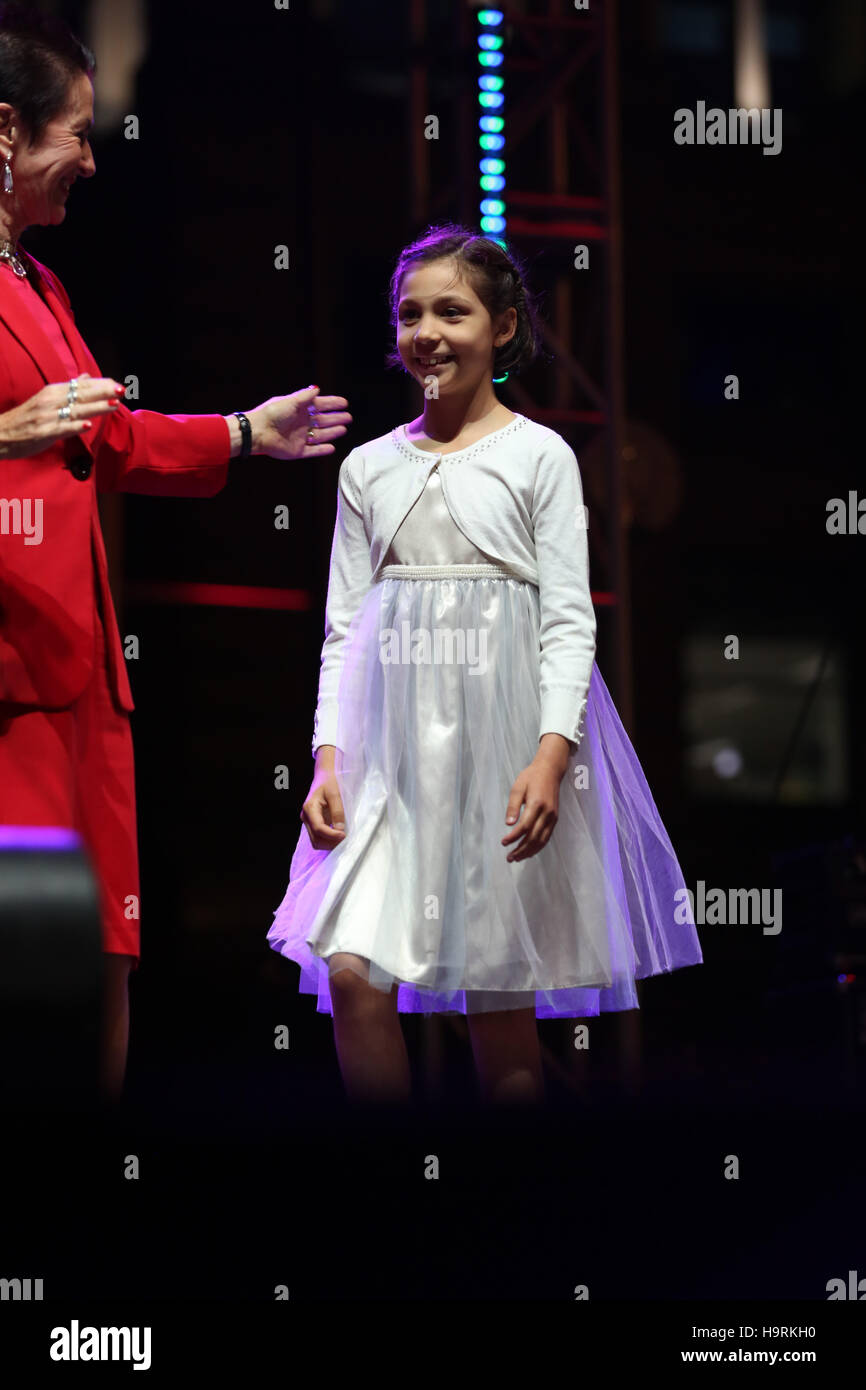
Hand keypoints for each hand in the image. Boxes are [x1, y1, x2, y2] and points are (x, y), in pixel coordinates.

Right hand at [0, 372, 121, 459]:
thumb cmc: (26, 418)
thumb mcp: (46, 398)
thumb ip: (67, 389)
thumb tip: (86, 377)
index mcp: (52, 391)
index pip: (80, 385)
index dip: (100, 385)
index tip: (118, 384)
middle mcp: (50, 401)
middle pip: (80, 395)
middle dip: (102, 392)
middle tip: (122, 390)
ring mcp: (46, 417)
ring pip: (74, 410)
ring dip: (95, 407)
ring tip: (113, 405)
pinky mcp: (42, 433)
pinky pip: (61, 429)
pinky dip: (74, 426)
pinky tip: (87, 425)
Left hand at [247, 385, 350, 458]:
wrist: (258, 432)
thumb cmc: (272, 413)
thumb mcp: (290, 401)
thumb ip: (305, 396)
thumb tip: (317, 389)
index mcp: (299, 409)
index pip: (319, 405)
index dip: (332, 404)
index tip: (344, 403)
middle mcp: (301, 423)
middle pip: (322, 421)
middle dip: (335, 419)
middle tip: (348, 417)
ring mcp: (299, 437)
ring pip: (320, 435)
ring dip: (332, 432)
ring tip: (343, 429)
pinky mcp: (297, 451)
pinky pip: (312, 451)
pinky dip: (322, 450)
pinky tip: (332, 447)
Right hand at [301, 754, 346, 850]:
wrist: (325, 775)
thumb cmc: (330, 781)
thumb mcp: (336, 793)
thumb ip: (337, 811)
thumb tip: (340, 829)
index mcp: (310, 808)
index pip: (318, 828)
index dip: (331, 835)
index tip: (344, 835)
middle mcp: (306, 817)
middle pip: (316, 839)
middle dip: (330, 843)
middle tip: (346, 839)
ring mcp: (309, 821)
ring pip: (316, 841)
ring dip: (330, 844)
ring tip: (344, 839)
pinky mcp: (314, 823)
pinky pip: (319, 837)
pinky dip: (329, 840)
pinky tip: (339, 836)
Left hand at [501, 736, 571, 861]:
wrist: (551, 770)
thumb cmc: (531, 777)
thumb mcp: (517, 788)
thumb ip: (513, 806)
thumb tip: (508, 824)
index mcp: (537, 804)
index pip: (525, 826)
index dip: (514, 837)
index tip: (503, 842)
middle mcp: (547, 813)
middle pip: (534, 837)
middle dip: (521, 849)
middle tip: (509, 857)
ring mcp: (553, 817)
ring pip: (542, 840)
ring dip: (529, 851)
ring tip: (517, 858)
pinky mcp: (555, 819)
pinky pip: (547, 837)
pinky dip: (538, 847)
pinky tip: (529, 851)